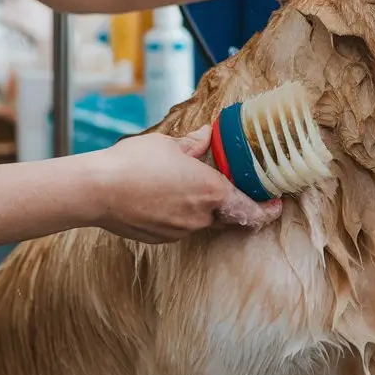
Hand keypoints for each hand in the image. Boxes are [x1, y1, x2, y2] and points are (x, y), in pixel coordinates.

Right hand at [89, 125, 282, 242]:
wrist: (97, 190)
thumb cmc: (134, 162)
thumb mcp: (169, 144)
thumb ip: (194, 144)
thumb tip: (206, 136)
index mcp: (212, 191)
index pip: (251, 209)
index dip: (268, 210)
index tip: (277, 205)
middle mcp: (201, 216)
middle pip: (228, 216)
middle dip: (233, 205)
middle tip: (232, 190)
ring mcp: (181, 231)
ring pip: (202, 221)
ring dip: (201, 208)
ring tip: (185, 187)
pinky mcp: (162, 239)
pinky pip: (180, 227)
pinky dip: (179, 215)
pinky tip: (163, 198)